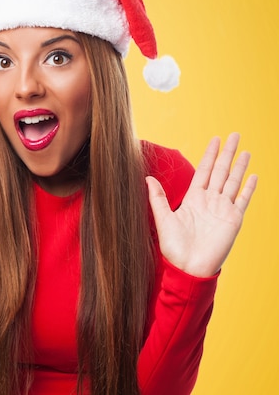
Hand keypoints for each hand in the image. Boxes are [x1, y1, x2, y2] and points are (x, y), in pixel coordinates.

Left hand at [146, 133, 257, 277]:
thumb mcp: (163, 219)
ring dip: (239, 166)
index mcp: (193, 199)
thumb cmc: (174, 247)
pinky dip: (248, 188)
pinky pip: (243, 200)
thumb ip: (157, 198)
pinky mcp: (233, 220)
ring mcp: (223, 209)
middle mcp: (210, 201)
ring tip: (245, 150)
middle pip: (221, 171)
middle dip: (227, 153)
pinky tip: (253, 176)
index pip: (204, 171)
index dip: (210, 155)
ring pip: (233, 182)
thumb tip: (147, 178)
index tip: (215, 139)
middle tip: (234, 134)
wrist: (188, 267)